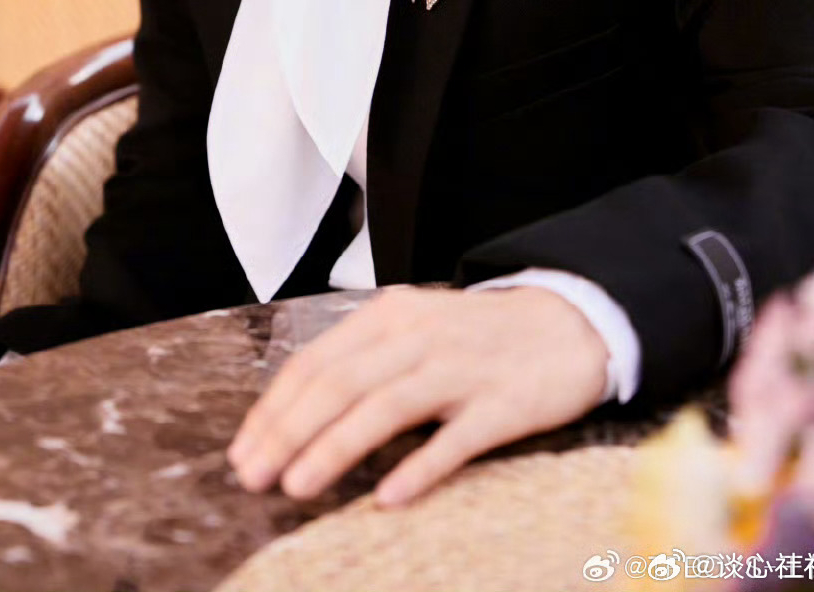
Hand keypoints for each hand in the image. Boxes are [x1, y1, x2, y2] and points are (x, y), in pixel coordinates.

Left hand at [226, 284, 609, 506]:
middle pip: (341, 384)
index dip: (275, 408)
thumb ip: (364, 360)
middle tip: (253, 477)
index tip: (243, 450)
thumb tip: (297, 413)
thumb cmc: (478, 338)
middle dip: (288, 432)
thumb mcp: (415, 329)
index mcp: (391, 316)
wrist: (570, 324)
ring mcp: (461, 369)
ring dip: (335, 448)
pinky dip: (419, 466)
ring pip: (385, 407)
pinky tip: (388, 497)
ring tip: (297, 487)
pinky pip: (455, 439)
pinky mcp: (503, 404)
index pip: (317, 362)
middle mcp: (419, 336)